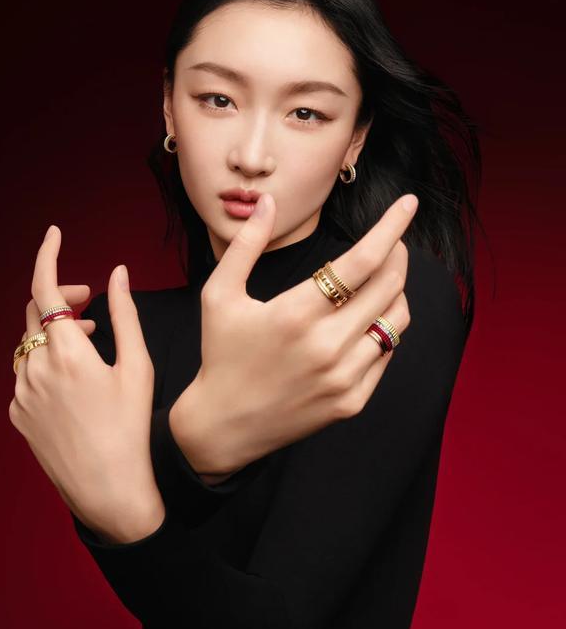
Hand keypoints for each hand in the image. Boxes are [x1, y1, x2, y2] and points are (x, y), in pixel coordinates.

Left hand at [9, 225, 164, 542]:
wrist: (110, 490)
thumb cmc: (132, 430)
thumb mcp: (137, 367)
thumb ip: (124, 314)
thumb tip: (118, 273)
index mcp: (67, 353)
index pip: (44, 288)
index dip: (48, 255)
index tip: (54, 234)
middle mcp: (35, 370)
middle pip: (34, 313)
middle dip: (60, 300)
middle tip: (91, 309)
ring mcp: (22, 395)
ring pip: (28, 345)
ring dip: (54, 335)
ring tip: (89, 347)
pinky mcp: (18, 415)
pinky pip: (25, 375)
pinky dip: (45, 365)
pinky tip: (74, 383)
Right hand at [170, 194, 416, 474]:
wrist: (224, 425)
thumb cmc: (221, 354)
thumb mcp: (219, 295)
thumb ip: (246, 245)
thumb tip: (268, 202)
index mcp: (295, 314)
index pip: (362, 261)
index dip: (391, 227)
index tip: (408, 205)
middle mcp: (327, 346)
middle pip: (389, 286)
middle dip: (398, 254)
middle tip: (392, 243)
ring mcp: (344, 377)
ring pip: (396, 320)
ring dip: (395, 291)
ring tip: (378, 281)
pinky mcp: (352, 400)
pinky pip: (386, 353)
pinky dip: (384, 328)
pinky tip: (365, 320)